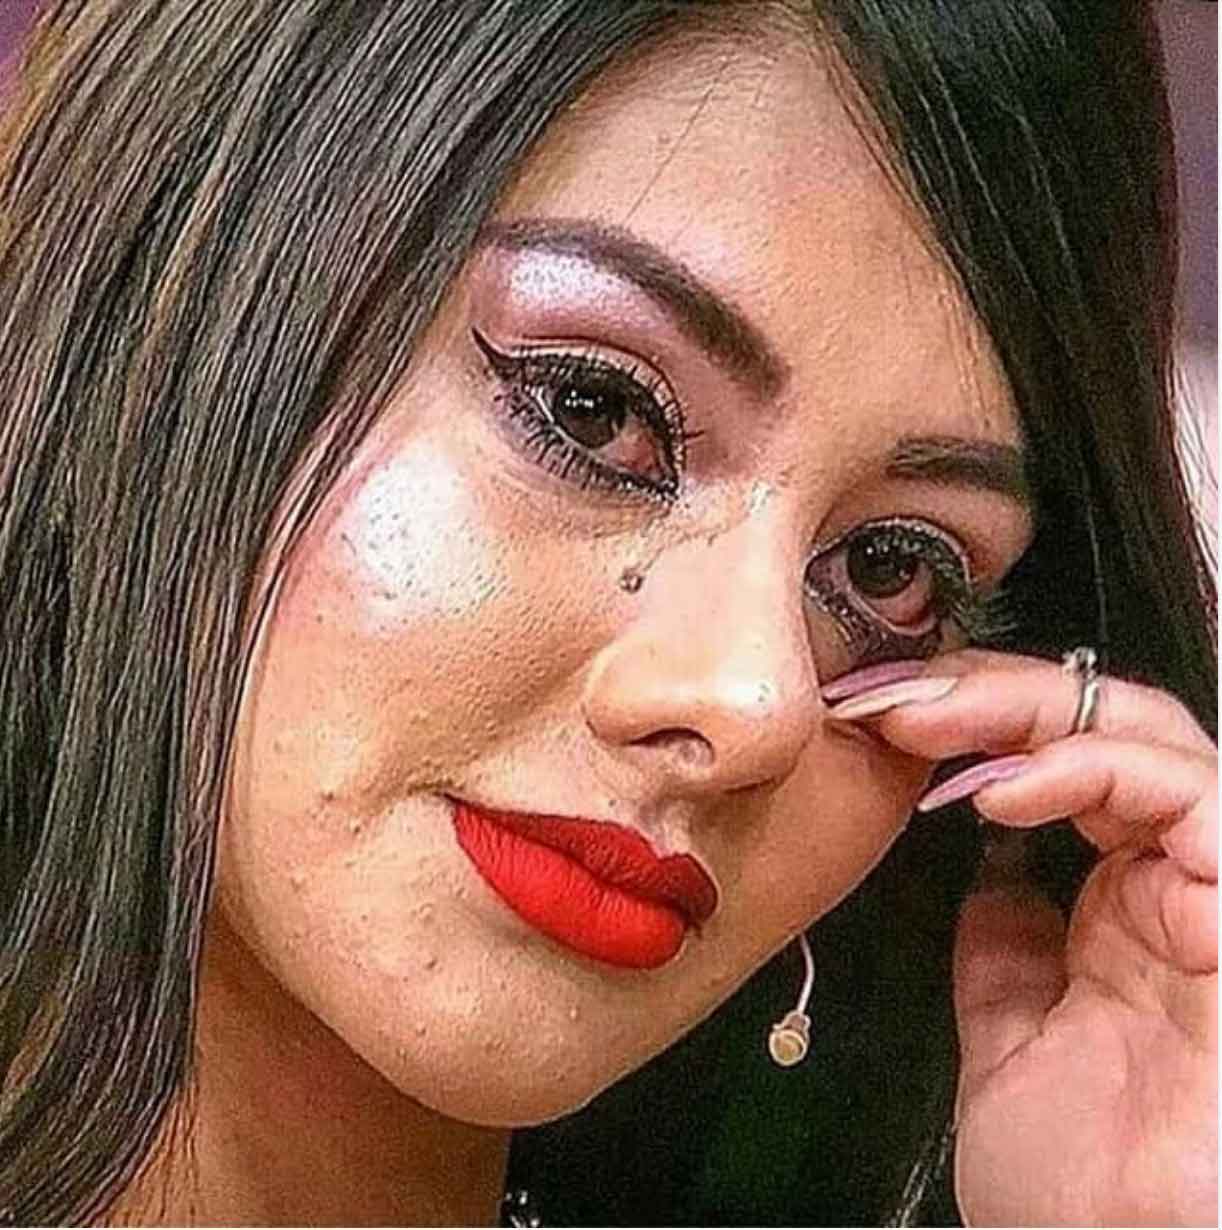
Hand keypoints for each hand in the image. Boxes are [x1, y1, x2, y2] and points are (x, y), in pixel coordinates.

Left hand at [829, 650, 1217, 1226]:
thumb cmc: (1075, 1185)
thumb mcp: (1009, 1036)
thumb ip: (1006, 949)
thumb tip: (986, 877)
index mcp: (1125, 908)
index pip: (1064, 759)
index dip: (974, 722)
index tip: (876, 716)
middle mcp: (1175, 884)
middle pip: (1101, 723)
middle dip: (987, 692)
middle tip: (890, 696)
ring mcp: (1215, 893)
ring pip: (1146, 731)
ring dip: (1020, 710)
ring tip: (922, 723)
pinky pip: (1189, 798)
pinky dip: (1089, 768)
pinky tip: (996, 790)